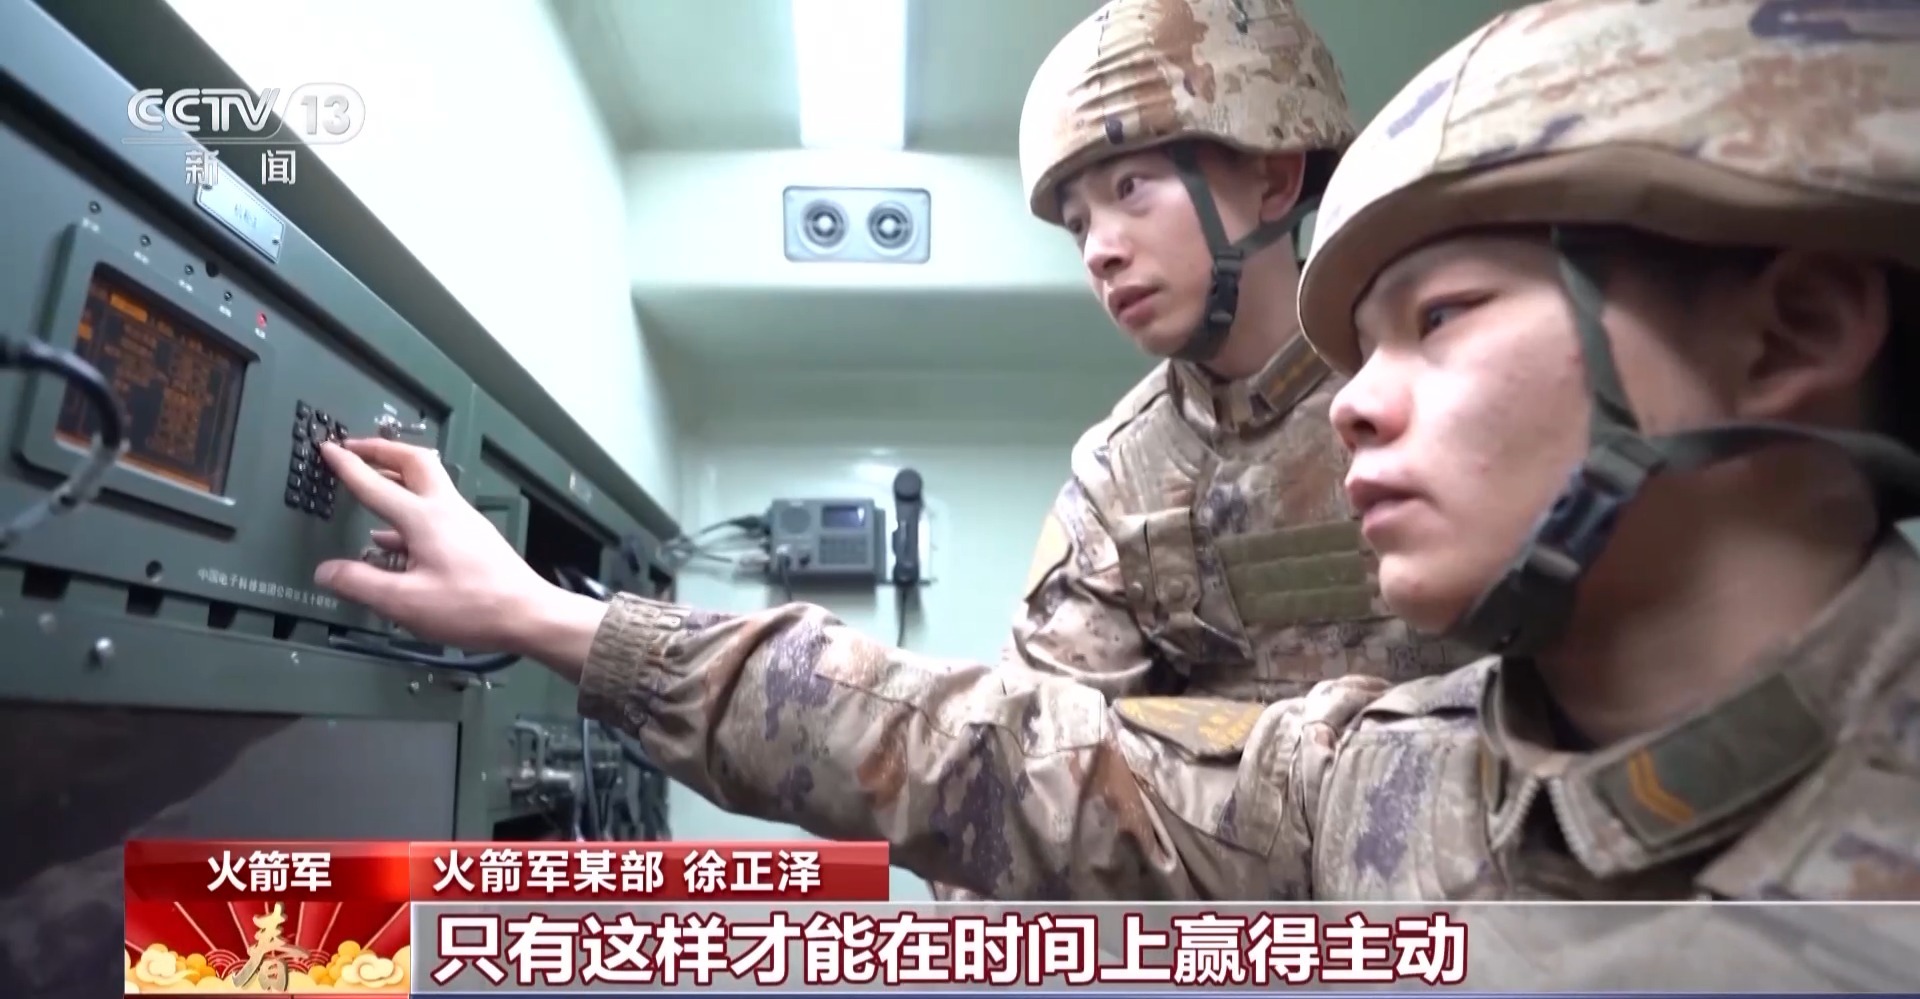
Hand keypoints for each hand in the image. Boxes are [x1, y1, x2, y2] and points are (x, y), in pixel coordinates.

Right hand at [312, 438, 598, 660]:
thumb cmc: (471, 607)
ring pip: (427, 482)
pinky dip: (410, 508)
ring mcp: (463, 519)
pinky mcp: (473, 535)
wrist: (528, 614)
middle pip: (413, 462)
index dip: (347, 465)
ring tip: (372, 483)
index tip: (327, 448)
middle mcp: (446, 509)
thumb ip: (361, 584)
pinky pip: (435, 508)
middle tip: (356, 448)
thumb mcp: (405, 602)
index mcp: (424, 518)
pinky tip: (394, 538)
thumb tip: (327, 572)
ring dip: (397, 476)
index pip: (375, 484)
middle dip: (382, 450)